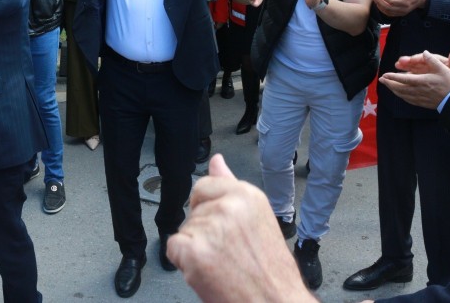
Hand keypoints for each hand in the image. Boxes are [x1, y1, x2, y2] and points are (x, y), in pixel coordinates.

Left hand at [167, 155, 315, 302]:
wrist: (275, 302)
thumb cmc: (270, 270)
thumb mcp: (257, 218)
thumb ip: (231, 186)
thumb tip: (216, 160)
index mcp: (247, 194)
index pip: (204, 186)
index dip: (207, 210)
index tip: (223, 228)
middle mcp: (229, 205)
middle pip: (193, 210)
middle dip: (203, 232)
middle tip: (229, 253)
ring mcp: (211, 227)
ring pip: (184, 230)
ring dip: (196, 249)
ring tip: (223, 264)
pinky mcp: (194, 251)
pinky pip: (174, 248)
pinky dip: (184, 263)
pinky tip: (208, 271)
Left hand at [380, 50, 449, 108]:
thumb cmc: (449, 83)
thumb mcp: (442, 69)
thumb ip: (432, 60)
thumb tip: (424, 52)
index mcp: (421, 81)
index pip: (402, 79)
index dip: (392, 77)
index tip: (384, 75)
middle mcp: (417, 90)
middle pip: (399, 88)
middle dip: (389, 83)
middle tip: (381, 80)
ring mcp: (418, 98)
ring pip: (401, 94)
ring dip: (393, 89)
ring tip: (387, 85)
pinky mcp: (421, 103)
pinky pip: (407, 99)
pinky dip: (400, 95)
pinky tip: (399, 93)